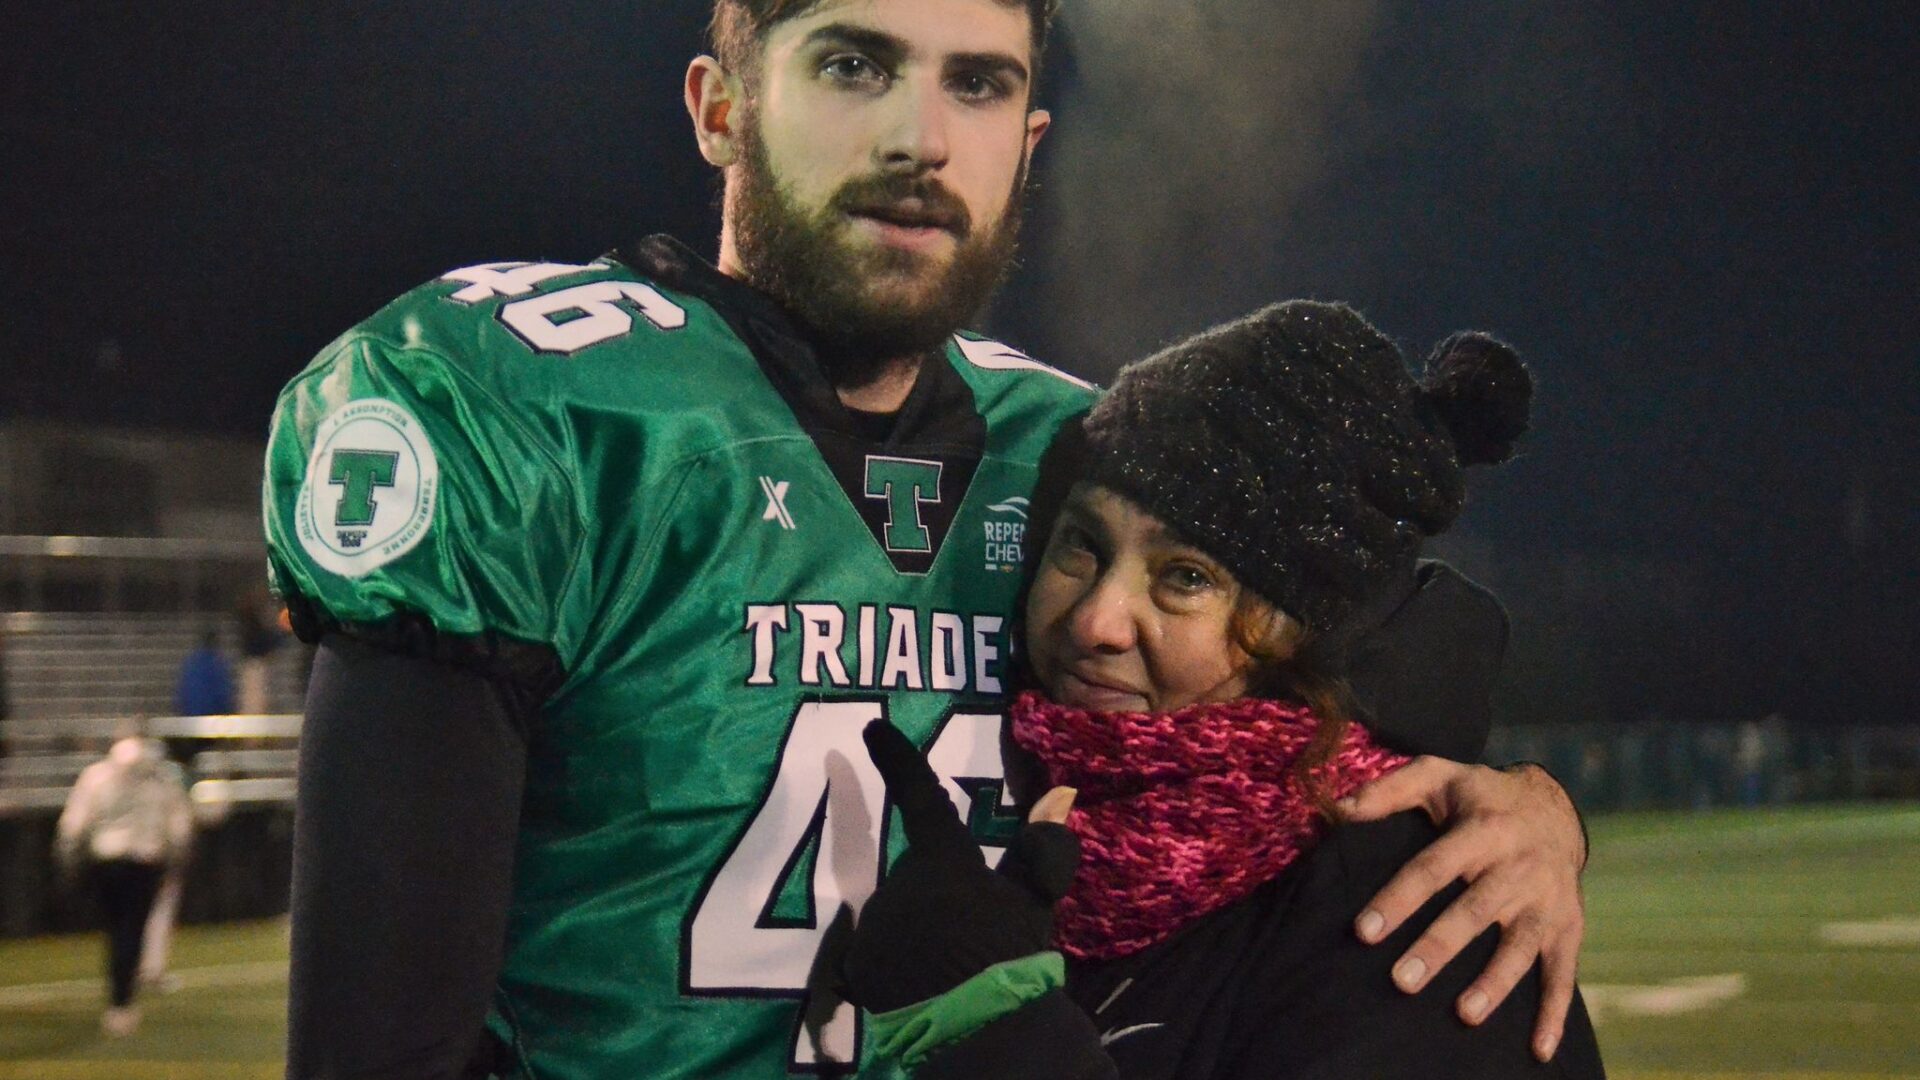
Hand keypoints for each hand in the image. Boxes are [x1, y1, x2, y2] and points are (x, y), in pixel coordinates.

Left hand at [841, 720, 1079, 1011]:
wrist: (981, 1028)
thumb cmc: (1011, 958)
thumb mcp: (1035, 904)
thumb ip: (1045, 854)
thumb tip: (1062, 798)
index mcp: (944, 860)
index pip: (921, 798)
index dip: (897, 761)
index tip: (872, 728)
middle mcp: (900, 882)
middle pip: (915, 875)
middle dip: (936, 893)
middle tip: (970, 927)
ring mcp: (875, 924)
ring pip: (896, 914)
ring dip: (918, 928)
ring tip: (950, 961)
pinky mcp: (861, 964)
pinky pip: (876, 952)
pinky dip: (897, 961)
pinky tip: (924, 982)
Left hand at [1333, 756, 1584, 1061]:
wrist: (1554, 807)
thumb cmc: (1480, 796)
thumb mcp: (1438, 775)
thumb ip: (1388, 790)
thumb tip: (1336, 809)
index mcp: (1482, 830)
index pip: (1433, 868)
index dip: (1399, 899)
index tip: (1364, 932)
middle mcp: (1518, 866)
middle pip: (1475, 911)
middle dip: (1439, 947)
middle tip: (1402, 981)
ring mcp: (1546, 900)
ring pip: (1521, 946)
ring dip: (1495, 982)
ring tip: (1464, 1014)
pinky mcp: (1569, 925)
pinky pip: (1564, 972)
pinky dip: (1554, 1013)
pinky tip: (1538, 1050)